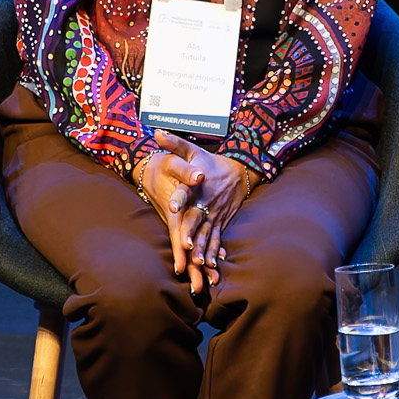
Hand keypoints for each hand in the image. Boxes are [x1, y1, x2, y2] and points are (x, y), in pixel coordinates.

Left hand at [137, 140, 260, 290]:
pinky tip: (212, 266)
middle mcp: (205, 201)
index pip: (186, 189)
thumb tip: (157, 133)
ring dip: (203, 248)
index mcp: (196, 184)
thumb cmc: (211, 162)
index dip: (180, 197)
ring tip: (198, 262)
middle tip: (186, 245)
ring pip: (207, 233)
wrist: (241, 171)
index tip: (172, 205)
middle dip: (192, 232)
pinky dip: (215, 252)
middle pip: (196, 218)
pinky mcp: (221, 222)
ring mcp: (214, 214)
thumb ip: (175, 144)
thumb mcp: (193, 150)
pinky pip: (217, 239)